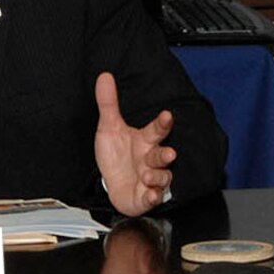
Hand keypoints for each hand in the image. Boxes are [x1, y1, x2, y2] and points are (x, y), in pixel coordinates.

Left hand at [92, 71, 175, 217]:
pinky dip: (152, 196)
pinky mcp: (145, 196)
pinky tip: (150, 194)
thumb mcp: (109, 127)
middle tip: (169, 153)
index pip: (157, 129)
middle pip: (162, 156)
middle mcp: (151, 159)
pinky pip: (153, 197)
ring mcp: (151, 178)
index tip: (167, 115)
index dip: (162, 123)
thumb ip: (109, 103)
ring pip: (162, 177)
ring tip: (146, 175)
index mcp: (145, 140)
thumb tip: (104, 76)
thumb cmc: (116, 154)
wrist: (112, 183)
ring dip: (157, 176)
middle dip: (166, 155)